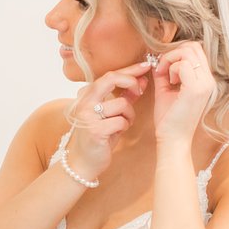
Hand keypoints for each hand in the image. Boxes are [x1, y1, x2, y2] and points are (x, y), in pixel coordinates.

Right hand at [64, 59, 150, 179]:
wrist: (82, 162)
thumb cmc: (98, 136)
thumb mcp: (110, 113)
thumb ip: (123, 96)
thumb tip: (140, 80)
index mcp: (86, 96)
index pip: (109, 75)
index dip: (130, 69)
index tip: (146, 66)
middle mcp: (83, 103)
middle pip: (111, 79)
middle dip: (130, 81)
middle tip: (139, 90)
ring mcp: (87, 116)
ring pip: (122, 104)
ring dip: (129, 115)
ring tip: (122, 124)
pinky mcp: (94, 130)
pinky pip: (121, 121)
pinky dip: (124, 126)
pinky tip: (116, 133)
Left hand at [151, 41, 215, 143]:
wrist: (173, 139)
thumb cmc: (169, 118)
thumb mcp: (166, 91)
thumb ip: (164, 75)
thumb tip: (156, 60)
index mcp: (204, 80)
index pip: (195, 50)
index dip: (175, 53)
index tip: (162, 68)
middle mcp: (209, 80)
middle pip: (193, 47)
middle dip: (172, 53)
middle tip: (161, 69)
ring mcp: (205, 84)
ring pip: (189, 52)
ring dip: (171, 60)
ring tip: (164, 76)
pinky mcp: (196, 89)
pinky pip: (184, 64)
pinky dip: (171, 67)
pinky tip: (166, 81)